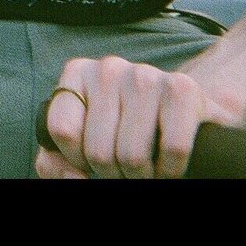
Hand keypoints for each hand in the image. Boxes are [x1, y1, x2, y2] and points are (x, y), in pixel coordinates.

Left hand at [35, 57, 234, 178]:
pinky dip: (171, 170)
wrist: (187, 113)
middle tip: (126, 169)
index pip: (62, 131)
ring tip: (146, 168)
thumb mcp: (84, 139)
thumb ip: (58, 159)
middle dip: (114, 173)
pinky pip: (173, 149)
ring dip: (142, 176)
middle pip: (98, 150)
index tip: (92, 161)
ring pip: (132, 155)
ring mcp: (146, 75)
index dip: (78, 160)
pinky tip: (168, 165)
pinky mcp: (183, 89)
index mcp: (77, 73)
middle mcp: (108, 68)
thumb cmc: (126, 130)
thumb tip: (71, 177)